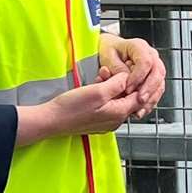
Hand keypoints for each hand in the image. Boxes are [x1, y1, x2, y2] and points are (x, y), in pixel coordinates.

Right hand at [17, 71, 142, 145]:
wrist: (51, 120)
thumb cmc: (72, 108)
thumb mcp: (98, 91)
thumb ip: (117, 84)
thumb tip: (128, 77)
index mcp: (119, 113)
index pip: (139, 96)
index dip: (136, 82)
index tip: (129, 71)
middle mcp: (116, 120)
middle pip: (128, 98)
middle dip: (120, 82)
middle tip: (108, 72)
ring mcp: (106, 122)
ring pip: (116, 100)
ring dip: (110, 86)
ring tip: (100, 77)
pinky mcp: (97, 121)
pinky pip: (107, 105)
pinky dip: (103, 94)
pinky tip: (94, 86)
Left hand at [97, 33, 164, 118]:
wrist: (111, 50)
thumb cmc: (109, 51)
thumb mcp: (108, 58)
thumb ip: (118, 70)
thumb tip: (126, 82)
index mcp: (139, 46)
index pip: (145, 61)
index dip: (138, 77)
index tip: (128, 88)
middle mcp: (150, 55)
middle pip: (157, 72)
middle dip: (149, 89)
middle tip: (139, 100)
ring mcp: (154, 66)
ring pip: (160, 82)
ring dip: (151, 97)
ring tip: (140, 108)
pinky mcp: (154, 77)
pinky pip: (157, 90)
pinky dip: (150, 102)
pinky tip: (141, 110)